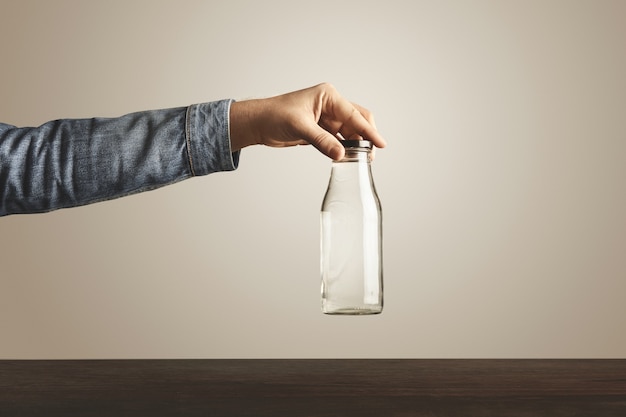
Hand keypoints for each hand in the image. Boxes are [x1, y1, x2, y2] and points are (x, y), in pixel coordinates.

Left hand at [229, 83, 385, 159]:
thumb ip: (322, 141)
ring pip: (349, 131)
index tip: (380, 143)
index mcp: (328, 96)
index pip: (354, 114)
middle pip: (357, 120)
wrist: (258, 123)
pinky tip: (348, 157)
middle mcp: (330, 105)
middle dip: (365, 137)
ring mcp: (326, 118)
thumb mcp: (300, 128)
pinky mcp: (321, 129)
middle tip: (371, 155)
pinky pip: (339, 139)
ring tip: (361, 160)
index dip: (368, 131)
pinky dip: (344, 148)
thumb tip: (340, 154)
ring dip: (355, 144)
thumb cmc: (274, 116)